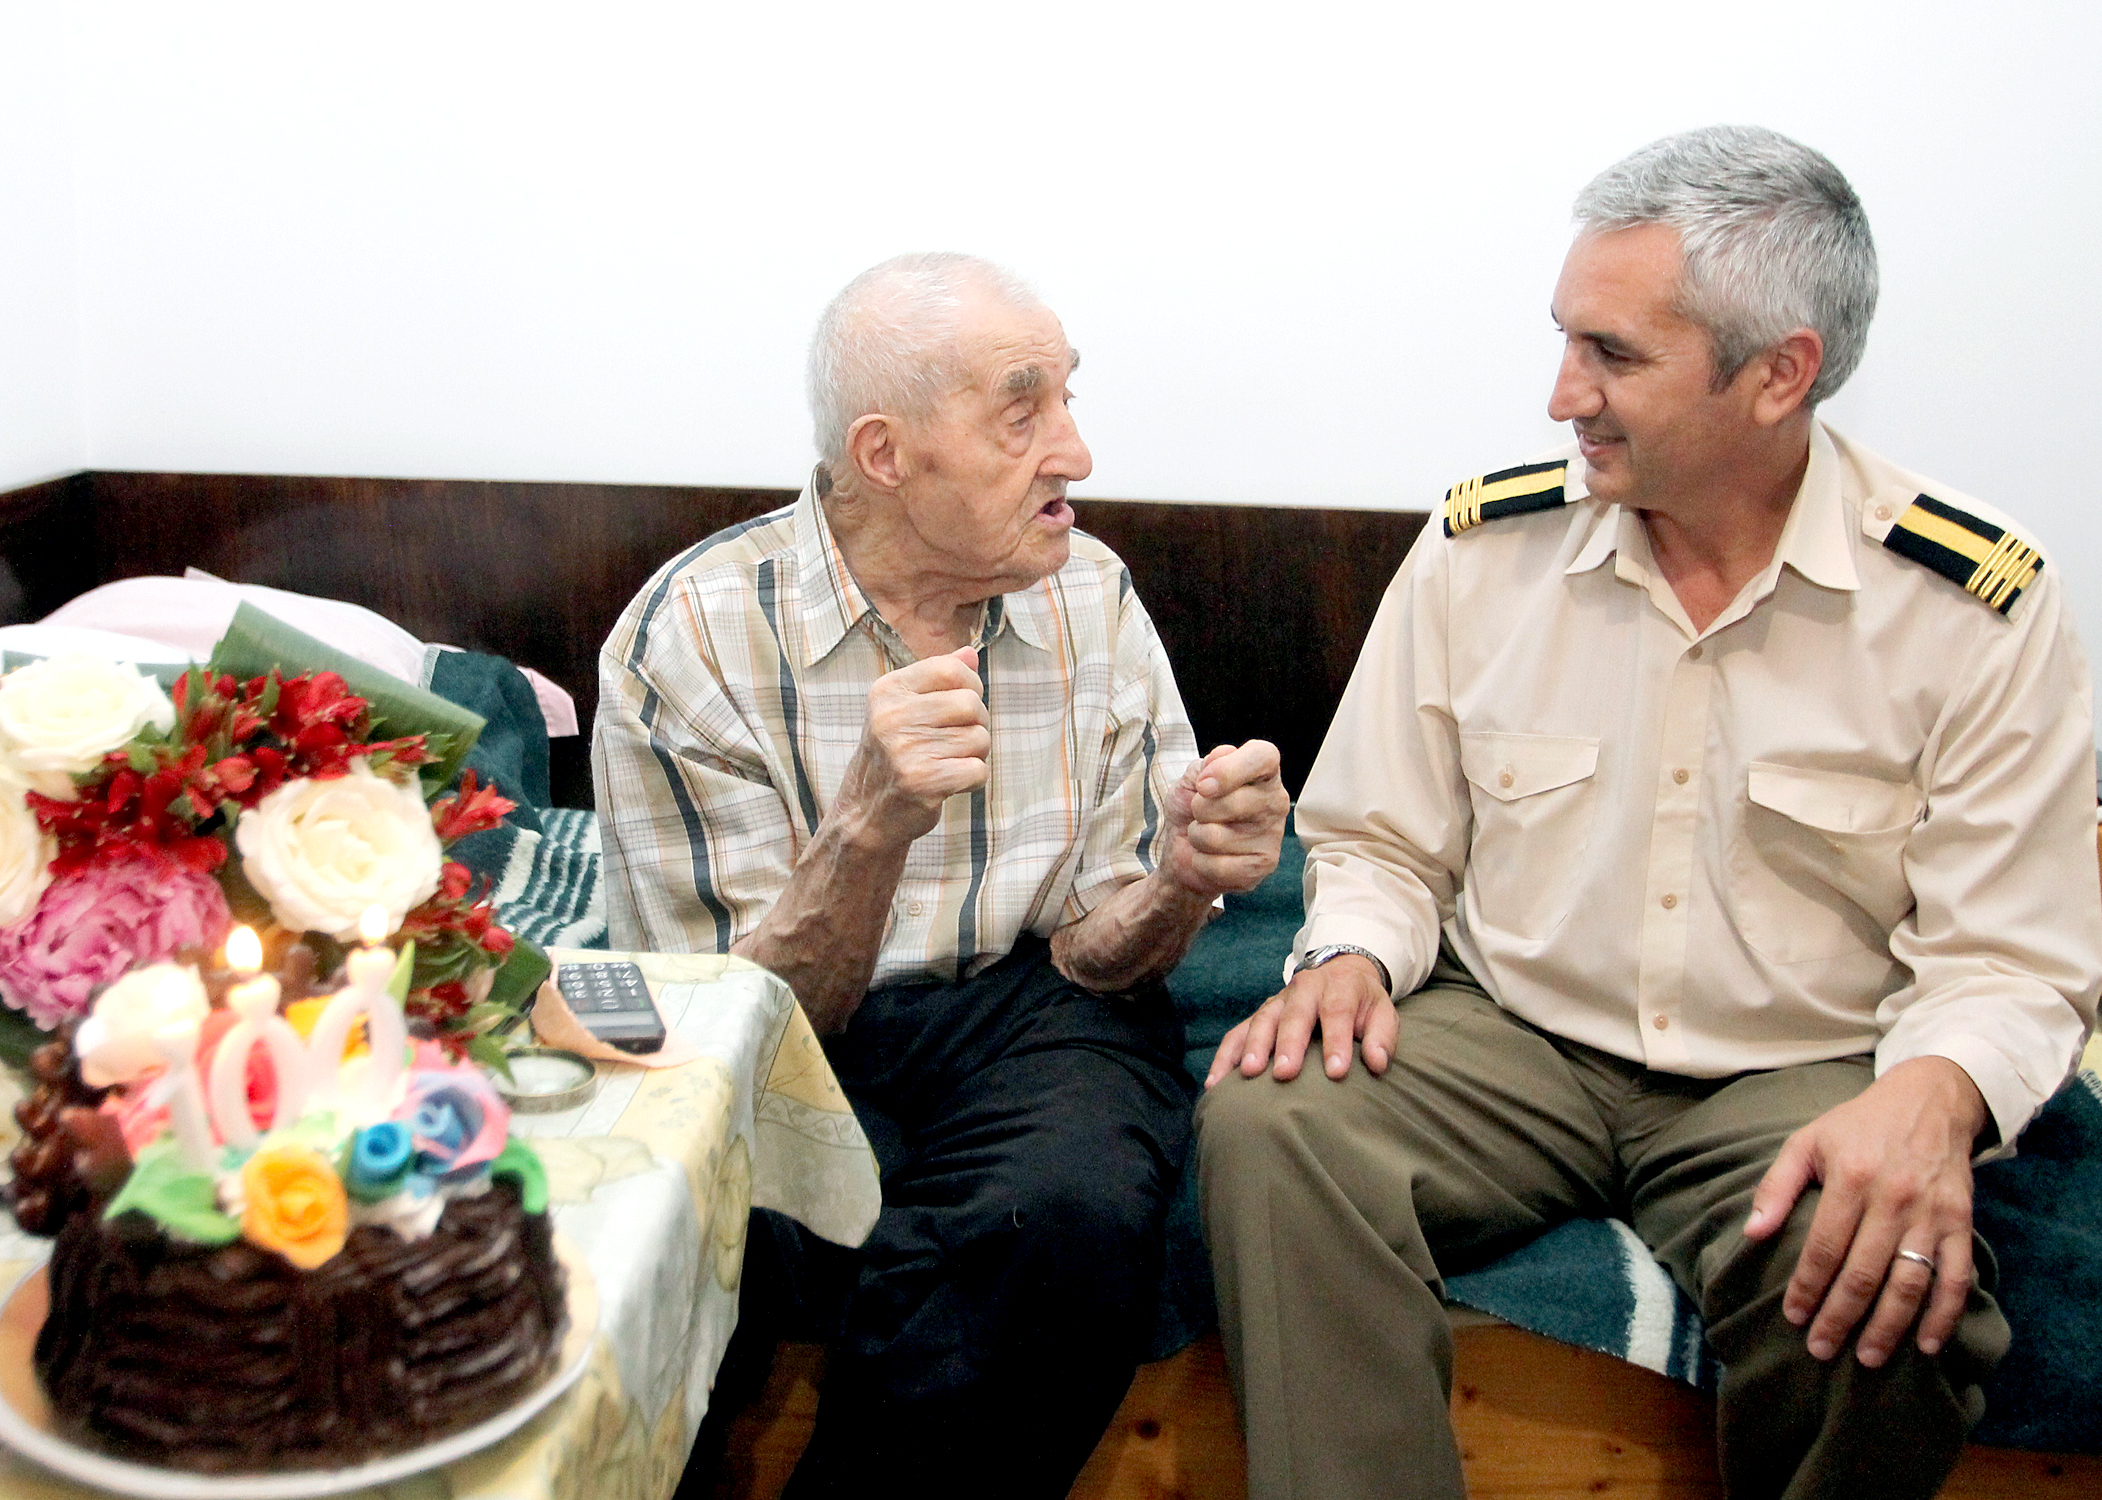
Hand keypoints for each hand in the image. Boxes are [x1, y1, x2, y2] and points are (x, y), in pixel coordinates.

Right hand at [837, 647, 989, 843]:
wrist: (865, 813)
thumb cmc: (894, 755)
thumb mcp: (904, 709)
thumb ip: (938, 678)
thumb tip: (971, 654)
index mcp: (888, 691)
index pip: (952, 669)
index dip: (971, 686)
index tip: (960, 707)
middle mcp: (892, 717)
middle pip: (972, 704)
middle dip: (977, 724)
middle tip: (956, 741)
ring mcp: (906, 751)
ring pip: (979, 739)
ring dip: (974, 754)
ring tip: (947, 763)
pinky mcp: (923, 783)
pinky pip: (978, 770)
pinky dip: (973, 780)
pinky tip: (949, 783)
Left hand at [1163, 741, 1289, 899]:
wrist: (1184, 850)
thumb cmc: (1194, 809)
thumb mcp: (1191, 780)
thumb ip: (1205, 765)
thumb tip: (1221, 758)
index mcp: (1262, 772)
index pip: (1263, 756)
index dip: (1229, 770)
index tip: (1203, 786)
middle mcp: (1275, 800)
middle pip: (1232, 801)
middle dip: (1200, 809)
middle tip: (1201, 813)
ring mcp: (1273, 834)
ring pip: (1216, 837)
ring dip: (1198, 837)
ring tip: (1206, 836)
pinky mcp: (1264, 865)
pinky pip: (1218, 865)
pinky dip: (1202, 862)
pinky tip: (1211, 857)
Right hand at [1204, 955, 1396, 1086]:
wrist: (1339, 972)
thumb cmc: (1361, 1002)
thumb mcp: (1382, 1012)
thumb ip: (1381, 1037)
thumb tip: (1377, 1064)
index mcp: (1337, 987)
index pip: (1336, 1012)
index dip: (1336, 1042)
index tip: (1336, 1072)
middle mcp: (1303, 990)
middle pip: (1293, 1015)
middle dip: (1288, 1043)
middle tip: (1284, 1074)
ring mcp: (1277, 1002)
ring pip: (1261, 1021)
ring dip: (1253, 1047)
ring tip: (1249, 1074)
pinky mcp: (1259, 1015)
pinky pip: (1237, 1033)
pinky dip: (1225, 1057)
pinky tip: (1216, 1082)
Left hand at [1743, 1056, 1986, 1367]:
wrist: (1929, 1101)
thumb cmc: (1858, 1125)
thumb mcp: (1807, 1140)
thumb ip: (1777, 1185)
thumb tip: (1752, 1233)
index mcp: (1850, 1177)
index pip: (1824, 1247)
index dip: (1807, 1287)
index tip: (1794, 1318)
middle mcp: (1893, 1199)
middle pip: (1864, 1273)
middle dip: (1840, 1317)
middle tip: (1821, 1350)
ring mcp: (1931, 1213)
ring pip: (1910, 1282)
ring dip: (1889, 1326)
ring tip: (1868, 1357)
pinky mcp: (1960, 1222)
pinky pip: (1957, 1277)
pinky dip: (1944, 1315)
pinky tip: (1926, 1344)